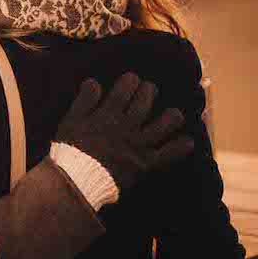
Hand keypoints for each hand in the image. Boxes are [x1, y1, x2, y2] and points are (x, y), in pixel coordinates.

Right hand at [54, 73, 195, 192]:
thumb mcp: (70, 120)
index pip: (125, 89)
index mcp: (108, 114)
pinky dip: (180, 147)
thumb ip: (84, 100)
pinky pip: (168, 154)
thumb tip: (94, 82)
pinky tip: (188, 142)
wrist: (78, 179)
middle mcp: (127, 126)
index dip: (131, 81)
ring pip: (164, 124)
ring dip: (171, 116)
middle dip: (149, 91)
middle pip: (146, 102)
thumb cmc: (71, 149)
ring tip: (173, 114)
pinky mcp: (145, 163)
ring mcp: (138, 145)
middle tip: (150, 90)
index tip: (132, 80)